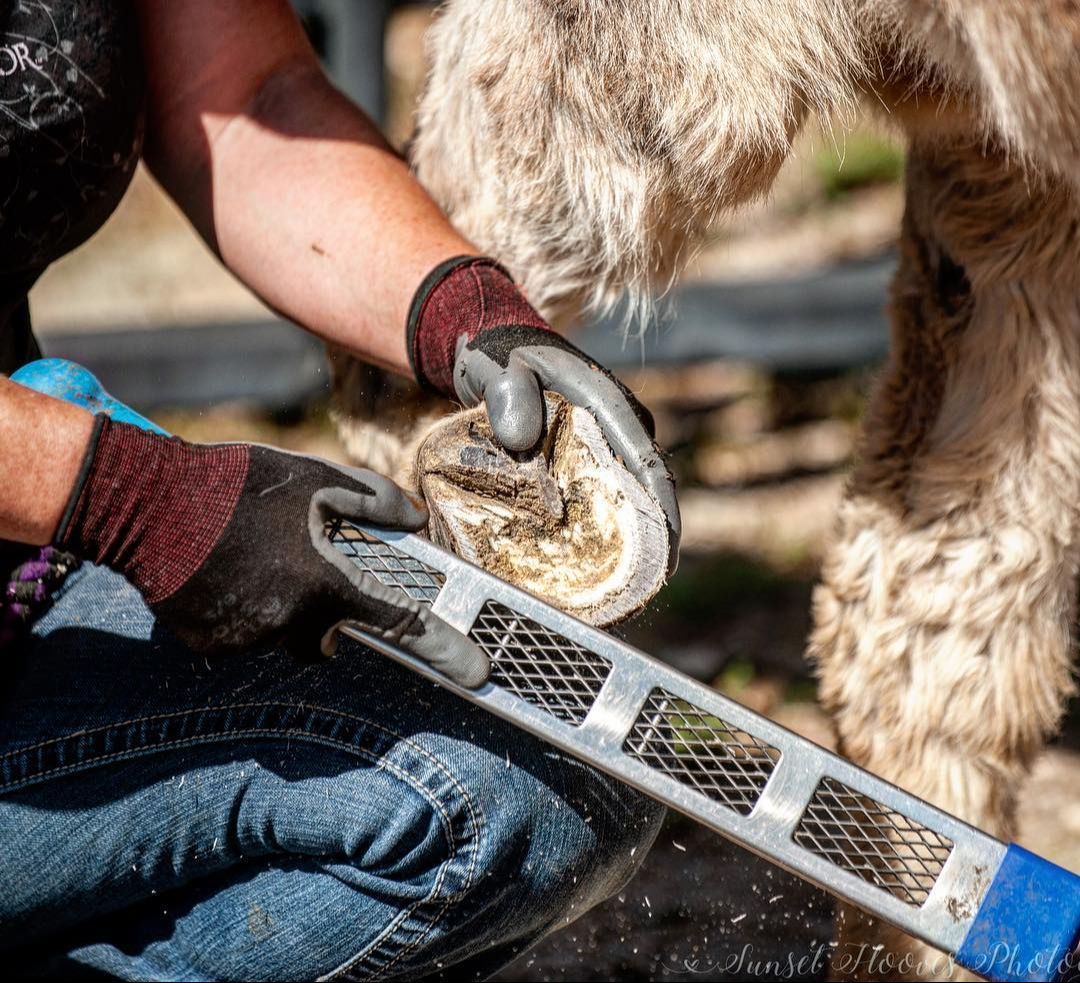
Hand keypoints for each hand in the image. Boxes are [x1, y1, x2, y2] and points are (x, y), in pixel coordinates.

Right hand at [55, 417, 488, 686]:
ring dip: (279, 604)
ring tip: (249, 556)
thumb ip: (372, 501)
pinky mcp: (210, 645)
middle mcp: (291, 621)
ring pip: (284, 632)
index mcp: (325, 581)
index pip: (400, 623)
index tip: (476, 671)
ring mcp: (248, 640)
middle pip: (330, 631)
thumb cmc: (235, 484)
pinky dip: (240, 611)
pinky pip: (243, 636)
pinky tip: (220, 573)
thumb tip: (410, 519)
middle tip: (298, 562)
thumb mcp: (314, 475)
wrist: (145, 502)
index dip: (444, 649)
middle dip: (325, 606)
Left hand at [407, 255, 679, 573]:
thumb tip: (522, 439)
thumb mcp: (498, 370)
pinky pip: (609, 492)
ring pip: (632, 494)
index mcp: (609, 405)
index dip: (664, 514)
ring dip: (631, 536)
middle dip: (652, 539)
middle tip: (640, 590)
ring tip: (620, 587)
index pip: (649, 466)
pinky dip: (607, 524)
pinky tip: (593, 559)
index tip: (667, 557)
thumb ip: (508, 395)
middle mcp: (620, 424)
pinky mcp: (592, 453)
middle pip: (650, 489)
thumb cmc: (499, 358)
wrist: (497, 347)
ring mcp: (609, 439)